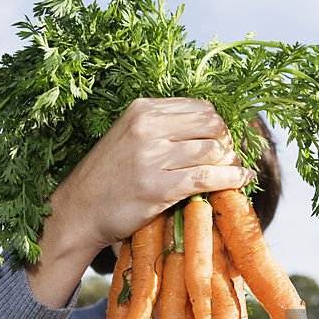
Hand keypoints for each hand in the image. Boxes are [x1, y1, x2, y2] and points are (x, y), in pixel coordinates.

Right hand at [26, 98, 252, 306]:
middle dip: (227, 142)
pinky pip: (208, 177)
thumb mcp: (128, 136)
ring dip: (230, 162)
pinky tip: (240, 181)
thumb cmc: (107, 177)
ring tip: (232, 172)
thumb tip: (212, 128)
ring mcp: (153, 157)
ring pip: (214, 150)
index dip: (219, 125)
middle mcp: (148, 128)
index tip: (222, 141)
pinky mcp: (159, 187)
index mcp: (143, 110)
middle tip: (229, 158)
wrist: (78, 211)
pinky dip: (231, 179)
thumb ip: (163, 127)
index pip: (201, 107)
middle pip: (212, 125)